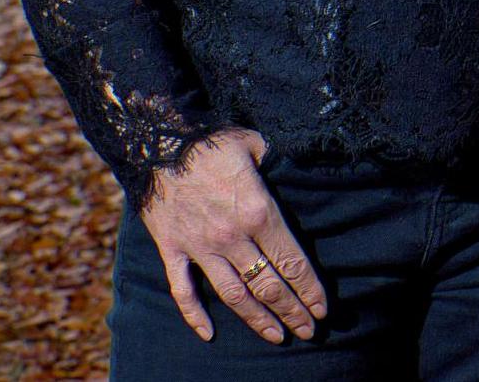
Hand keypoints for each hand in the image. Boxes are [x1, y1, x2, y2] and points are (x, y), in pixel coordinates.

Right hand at [139, 128, 326, 343]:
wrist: (157, 143)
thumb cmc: (212, 142)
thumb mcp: (257, 144)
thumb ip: (281, 163)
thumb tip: (303, 167)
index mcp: (258, 212)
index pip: (291, 261)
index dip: (309, 289)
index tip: (322, 309)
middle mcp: (232, 236)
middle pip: (267, 284)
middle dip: (291, 310)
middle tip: (308, 331)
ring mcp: (200, 247)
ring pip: (233, 294)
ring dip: (256, 319)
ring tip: (276, 336)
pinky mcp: (172, 250)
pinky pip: (183, 290)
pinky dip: (194, 315)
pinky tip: (208, 334)